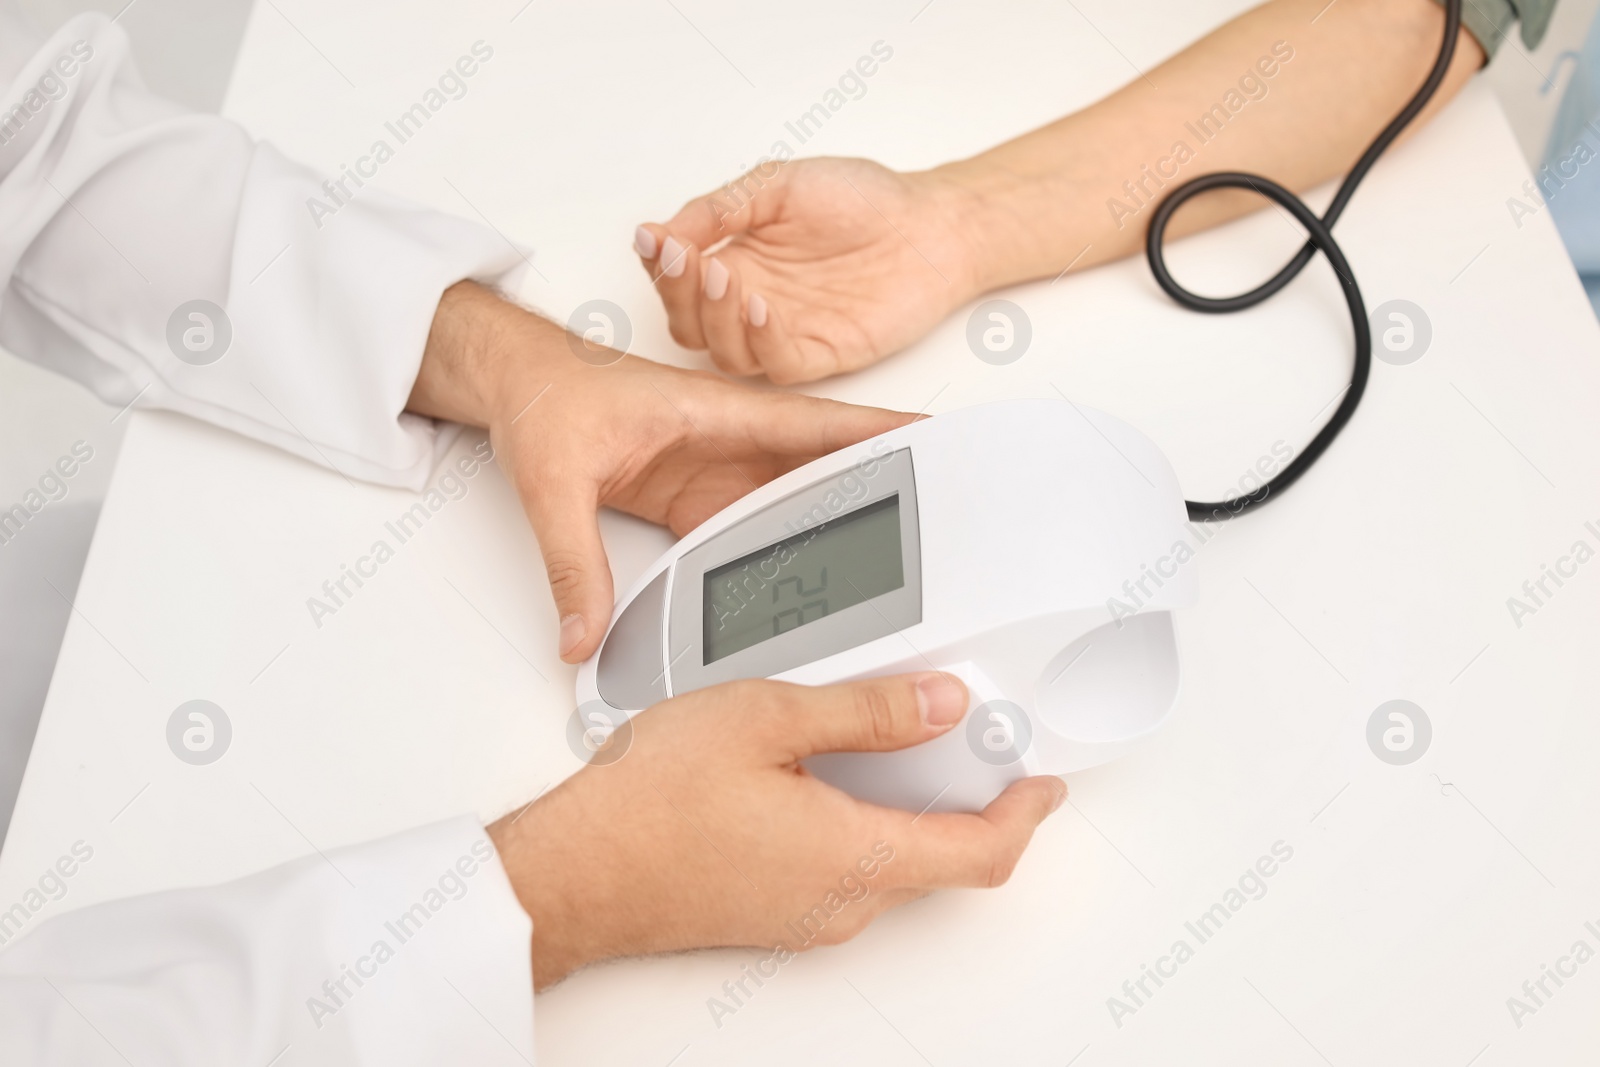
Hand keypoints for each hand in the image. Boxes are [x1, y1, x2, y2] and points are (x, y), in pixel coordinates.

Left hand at [409, 281, 913, 661]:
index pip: (819, 424)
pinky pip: (752, 528)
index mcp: (717, 413)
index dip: (884, 433)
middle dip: (882, 491)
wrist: (513, 384)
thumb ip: (571, 563)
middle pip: (821, 471)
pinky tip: (809, 584)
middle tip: (941, 524)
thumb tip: (584, 632)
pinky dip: (785, 552)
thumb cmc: (543, 395)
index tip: (940, 445)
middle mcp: (728, 441)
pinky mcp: (695, 498)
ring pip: (793, 503)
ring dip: (838, 528)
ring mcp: (716, 472)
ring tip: (892, 568)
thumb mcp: (552, 482)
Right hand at [487, 671, 1066, 987]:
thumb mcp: (766, 720)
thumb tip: (936, 701)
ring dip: (908, 804)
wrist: (570, 872)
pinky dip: (862, 820)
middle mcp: (841, 903)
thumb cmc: (646, 805)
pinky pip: (847, 870)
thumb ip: (865, 710)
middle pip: (941, 857)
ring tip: (885, 736)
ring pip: (891, 861)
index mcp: (855, 858)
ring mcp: (806, 915)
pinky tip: (824, 771)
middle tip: (965, 734)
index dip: (1026, 813)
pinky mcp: (775, 912)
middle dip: (966, 796)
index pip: (981, 853)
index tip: (1041, 780)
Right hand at [635, 158, 985, 383]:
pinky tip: (759, 306)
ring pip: (724, 353)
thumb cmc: (864, 200)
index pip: (677, 280)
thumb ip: (719, 208)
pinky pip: (776, 363)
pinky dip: (760, 339)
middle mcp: (752, 303)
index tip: (656, 239)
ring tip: (722, 278)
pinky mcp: (819, 355)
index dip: (660, 265)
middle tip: (686, 261)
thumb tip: (660, 231)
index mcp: (736, 262)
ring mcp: (783, 333)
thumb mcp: (777, 184)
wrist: (931, 223)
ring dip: (715, 319)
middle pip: (690, 324)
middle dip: (678, 295)